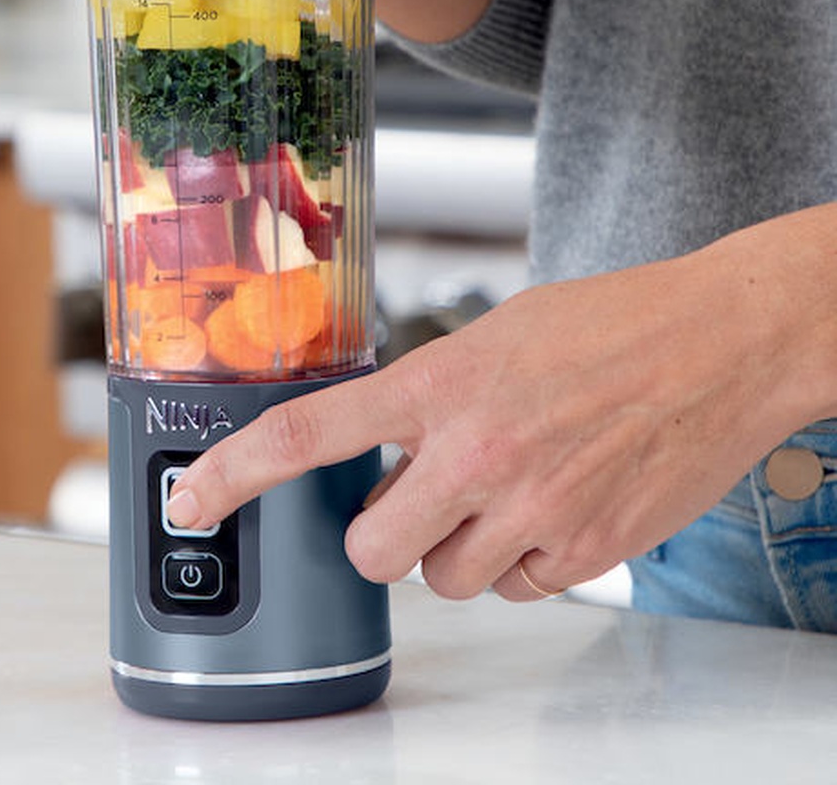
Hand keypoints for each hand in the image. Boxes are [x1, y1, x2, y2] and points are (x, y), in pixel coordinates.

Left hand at [166, 212, 836, 601]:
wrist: (721, 341)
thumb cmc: (608, 323)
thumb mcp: (494, 334)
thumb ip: (429, 393)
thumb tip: (379, 444)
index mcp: (441, 382)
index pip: (308, 434)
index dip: (235, 472)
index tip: (192, 497)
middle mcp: (476, 452)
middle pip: (373, 552)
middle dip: (382, 537)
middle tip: (413, 500)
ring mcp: (533, 507)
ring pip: (446, 581)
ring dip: (458, 550)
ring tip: (504, 492)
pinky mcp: (587, 549)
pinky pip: (519, 590)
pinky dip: (523, 562)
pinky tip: (554, 506)